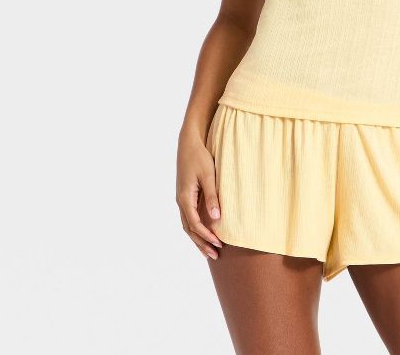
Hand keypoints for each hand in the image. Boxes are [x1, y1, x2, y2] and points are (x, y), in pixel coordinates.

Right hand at [176, 134, 223, 259]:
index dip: (207, 236)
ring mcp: (181, 198)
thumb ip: (212, 197)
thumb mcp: (208, 176)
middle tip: (215, 255)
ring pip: (187, 225)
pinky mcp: (185, 195)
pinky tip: (204, 232)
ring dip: (198, 238)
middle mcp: (180, 201)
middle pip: (189, 229)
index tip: (219, 244)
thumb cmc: (199, 157)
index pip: (195, 225)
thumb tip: (216, 219)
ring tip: (210, 250)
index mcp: (184, 198)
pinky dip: (196, 228)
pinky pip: (189, 217)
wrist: (188, 143)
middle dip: (201, 243)